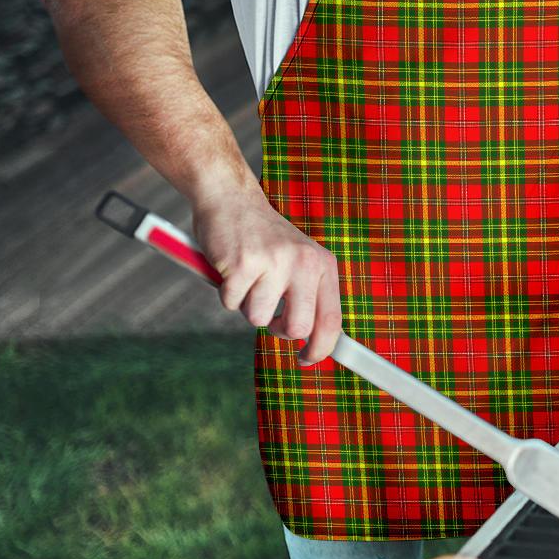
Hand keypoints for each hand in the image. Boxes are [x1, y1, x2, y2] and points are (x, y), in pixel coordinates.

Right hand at [191, 189, 342, 367]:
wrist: (231, 198)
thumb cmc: (264, 238)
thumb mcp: (299, 261)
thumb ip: (309, 296)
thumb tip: (316, 342)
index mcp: (323, 264)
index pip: (332, 320)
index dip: (321, 348)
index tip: (307, 360)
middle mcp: (304, 262)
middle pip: (298, 328)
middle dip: (278, 330)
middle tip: (269, 314)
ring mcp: (274, 262)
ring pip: (258, 318)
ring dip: (247, 305)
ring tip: (248, 277)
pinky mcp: (243, 264)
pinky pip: (231, 303)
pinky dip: (226, 292)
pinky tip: (231, 268)